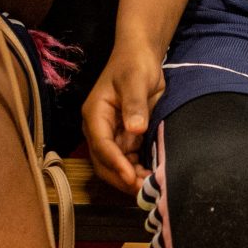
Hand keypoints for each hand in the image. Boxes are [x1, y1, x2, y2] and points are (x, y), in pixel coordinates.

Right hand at [82, 43, 165, 193]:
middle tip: (143, 189)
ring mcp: (111, 135)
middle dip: (122, 177)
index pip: (101, 145)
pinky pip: (128, 160)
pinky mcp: (125, 138)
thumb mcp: (136, 80)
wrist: (140, 57)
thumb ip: (134, 104)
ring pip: (115, 165)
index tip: (131, 177)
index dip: (116, 163)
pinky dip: (138, 171)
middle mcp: (99, 129)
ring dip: (130, 178)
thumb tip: (135, 129)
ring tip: (151, 187)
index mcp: (95, 114)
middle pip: (104, 162)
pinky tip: (152, 177)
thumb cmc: (135, 64)